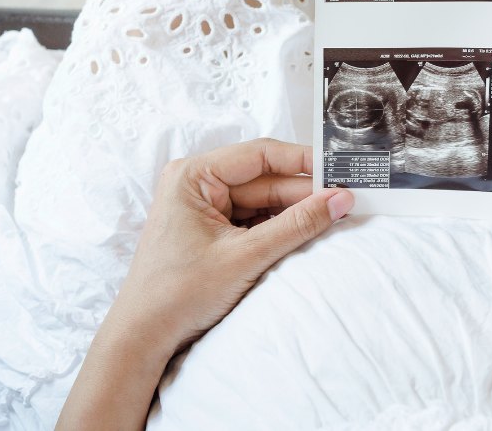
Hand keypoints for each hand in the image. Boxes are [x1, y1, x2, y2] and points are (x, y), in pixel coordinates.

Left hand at [112, 138, 353, 351]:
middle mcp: (197, 184)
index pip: (259, 155)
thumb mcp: (246, 256)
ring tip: (336, 216)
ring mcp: (204, 207)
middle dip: (304, 192)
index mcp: (193, 175)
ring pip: (263, 201)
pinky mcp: (212, 231)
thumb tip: (340, 199)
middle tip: (347, 199)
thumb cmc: (178, 293)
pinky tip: (308, 232)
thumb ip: (296, 225)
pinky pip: (254, 220)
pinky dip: (280, 228)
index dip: (303, 160)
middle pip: (264, 179)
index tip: (340, 168)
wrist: (144, 336)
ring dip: (295, 211)